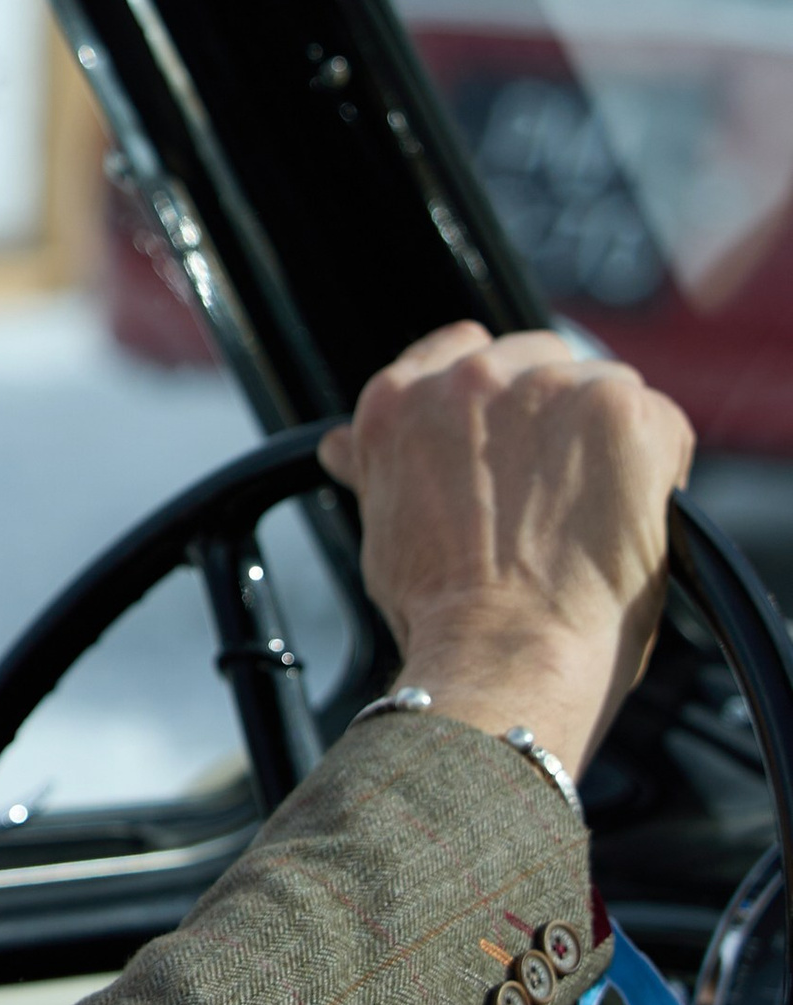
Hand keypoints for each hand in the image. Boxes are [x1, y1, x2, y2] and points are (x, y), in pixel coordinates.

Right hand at [320, 323, 692, 773]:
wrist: (502, 653)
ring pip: (603, 388)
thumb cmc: (442, 614)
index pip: (461, 351)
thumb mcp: (382, 531)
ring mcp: (545, 387)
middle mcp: (467, 378)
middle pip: (540, 360)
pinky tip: (632, 523)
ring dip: (606, 444)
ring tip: (594, 519)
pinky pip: (662, 424)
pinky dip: (660, 470)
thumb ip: (378, 471)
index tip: (509, 442)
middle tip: (557, 496)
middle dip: (554, 419)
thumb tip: (342, 448)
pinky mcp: (616, 409)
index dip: (495, 400)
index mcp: (398, 401)